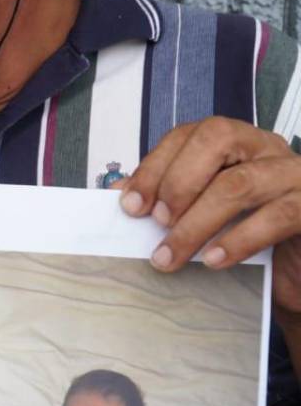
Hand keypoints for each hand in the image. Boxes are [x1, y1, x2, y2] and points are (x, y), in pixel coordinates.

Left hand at [118, 117, 300, 313]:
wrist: (299, 270)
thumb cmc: (250, 235)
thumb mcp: (206, 212)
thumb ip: (169, 197)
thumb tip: (122, 192)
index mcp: (237, 142)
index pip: (191, 135)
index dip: (155, 166)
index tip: (129, 204)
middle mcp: (266, 148)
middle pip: (218, 140)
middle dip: (177, 182)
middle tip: (155, 222)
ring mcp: (294, 175)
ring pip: (240, 183)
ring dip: (195, 223)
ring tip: (168, 255)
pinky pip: (277, 216)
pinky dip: (238, 240)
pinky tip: (212, 261)